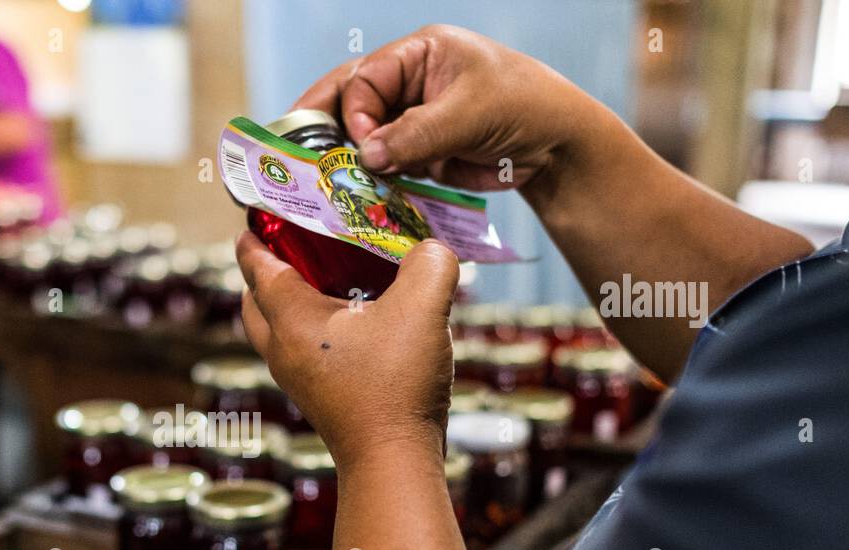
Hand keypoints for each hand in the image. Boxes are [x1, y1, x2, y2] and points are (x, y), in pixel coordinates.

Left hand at [237, 231, 458, 468]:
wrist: (393, 463)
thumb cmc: (396, 386)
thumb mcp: (422, 309)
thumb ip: (429, 264)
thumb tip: (430, 249)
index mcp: (290, 319)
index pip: (256, 264)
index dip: (256, 231)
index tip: (261, 207)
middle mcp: (282, 348)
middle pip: (255, 299)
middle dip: (267, 267)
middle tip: (296, 241)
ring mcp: (297, 377)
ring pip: (276, 327)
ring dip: (290, 299)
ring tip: (329, 274)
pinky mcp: (318, 395)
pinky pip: (301, 349)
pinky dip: (313, 326)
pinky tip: (356, 318)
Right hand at [295, 24, 598, 192]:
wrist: (556, 147)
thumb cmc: (523, 106)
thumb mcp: (469, 114)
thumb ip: (416, 134)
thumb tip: (366, 156)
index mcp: (418, 54)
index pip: (364, 78)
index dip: (354, 112)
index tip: (359, 145)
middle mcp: (407, 85)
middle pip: (350, 103)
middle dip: (324, 129)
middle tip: (292, 156)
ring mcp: (409, 121)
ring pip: (362, 140)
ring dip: (345, 161)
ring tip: (319, 184)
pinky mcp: (416, 155)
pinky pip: (381, 168)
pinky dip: (368, 183)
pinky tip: (351, 197)